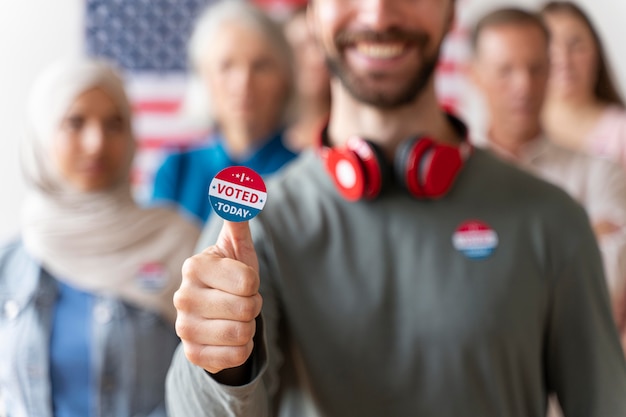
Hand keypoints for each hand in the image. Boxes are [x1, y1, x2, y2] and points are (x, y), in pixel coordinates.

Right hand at [173, 220, 262, 375]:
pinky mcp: (192, 354)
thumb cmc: (232, 276)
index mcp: (194, 266)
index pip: (248, 282)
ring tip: (235, 318)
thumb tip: (234, 185)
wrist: (217, 315)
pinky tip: (229, 338)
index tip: (243, 284)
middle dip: (252, 306)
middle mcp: (183, 297)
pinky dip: (242, 348)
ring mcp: (184, 328)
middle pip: (247, 309)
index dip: (254, 285)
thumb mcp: (237, 248)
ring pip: (242, 334)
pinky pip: (237, 355)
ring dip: (248, 328)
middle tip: (240, 302)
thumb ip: (237, 219)